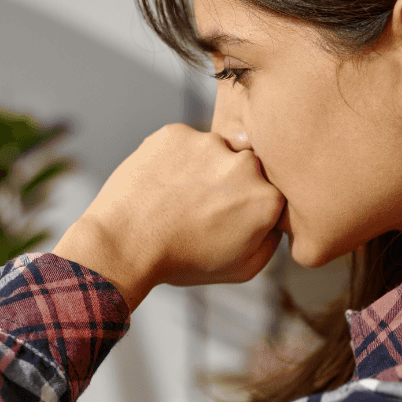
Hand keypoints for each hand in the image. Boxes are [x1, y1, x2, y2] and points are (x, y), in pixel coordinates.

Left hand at [53, 124, 284, 309]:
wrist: (124, 245)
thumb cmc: (181, 261)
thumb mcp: (241, 268)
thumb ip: (272, 240)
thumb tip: (277, 219)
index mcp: (267, 197)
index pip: (272, 190)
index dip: (249, 205)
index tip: (227, 217)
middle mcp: (245, 164)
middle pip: (246, 165)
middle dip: (229, 182)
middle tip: (200, 206)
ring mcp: (208, 143)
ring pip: (214, 150)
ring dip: (201, 167)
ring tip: (175, 197)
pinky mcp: (175, 133)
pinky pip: (182, 142)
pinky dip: (173, 158)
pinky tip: (160, 183)